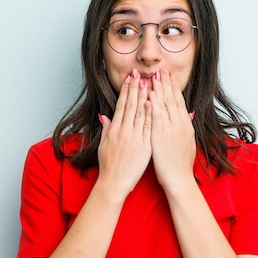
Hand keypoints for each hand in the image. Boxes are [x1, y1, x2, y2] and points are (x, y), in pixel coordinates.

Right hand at [98, 69, 151, 196]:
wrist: (114, 184)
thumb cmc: (109, 167)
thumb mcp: (103, 146)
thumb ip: (106, 129)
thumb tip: (104, 117)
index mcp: (114, 131)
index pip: (121, 106)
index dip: (126, 91)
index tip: (130, 79)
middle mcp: (123, 132)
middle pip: (130, 105)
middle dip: (135, 88)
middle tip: (139, 73)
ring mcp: (134, 139)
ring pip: (140, 113)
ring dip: (144, 96)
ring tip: (148, 81)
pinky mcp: (143, 147)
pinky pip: (148, 127)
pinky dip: (151, 114)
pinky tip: (154, 102)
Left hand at [149, 68, 195, 188]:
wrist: (179, 180)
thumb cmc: (180, 165)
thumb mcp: (186, 143)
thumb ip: (184, 128)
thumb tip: (188, 116)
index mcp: (185, 126)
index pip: (179, 102)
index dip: (174, 88)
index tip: (170, 75)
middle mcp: (180, 125)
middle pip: (173, 99)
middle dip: (167, 83)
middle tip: (163, 68)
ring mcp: (171, 130)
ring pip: (165, 106)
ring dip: (159, 89)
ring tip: (155, 75)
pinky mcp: (161, 138)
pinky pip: (156, 118)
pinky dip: (153, 106)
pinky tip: (149, 95)